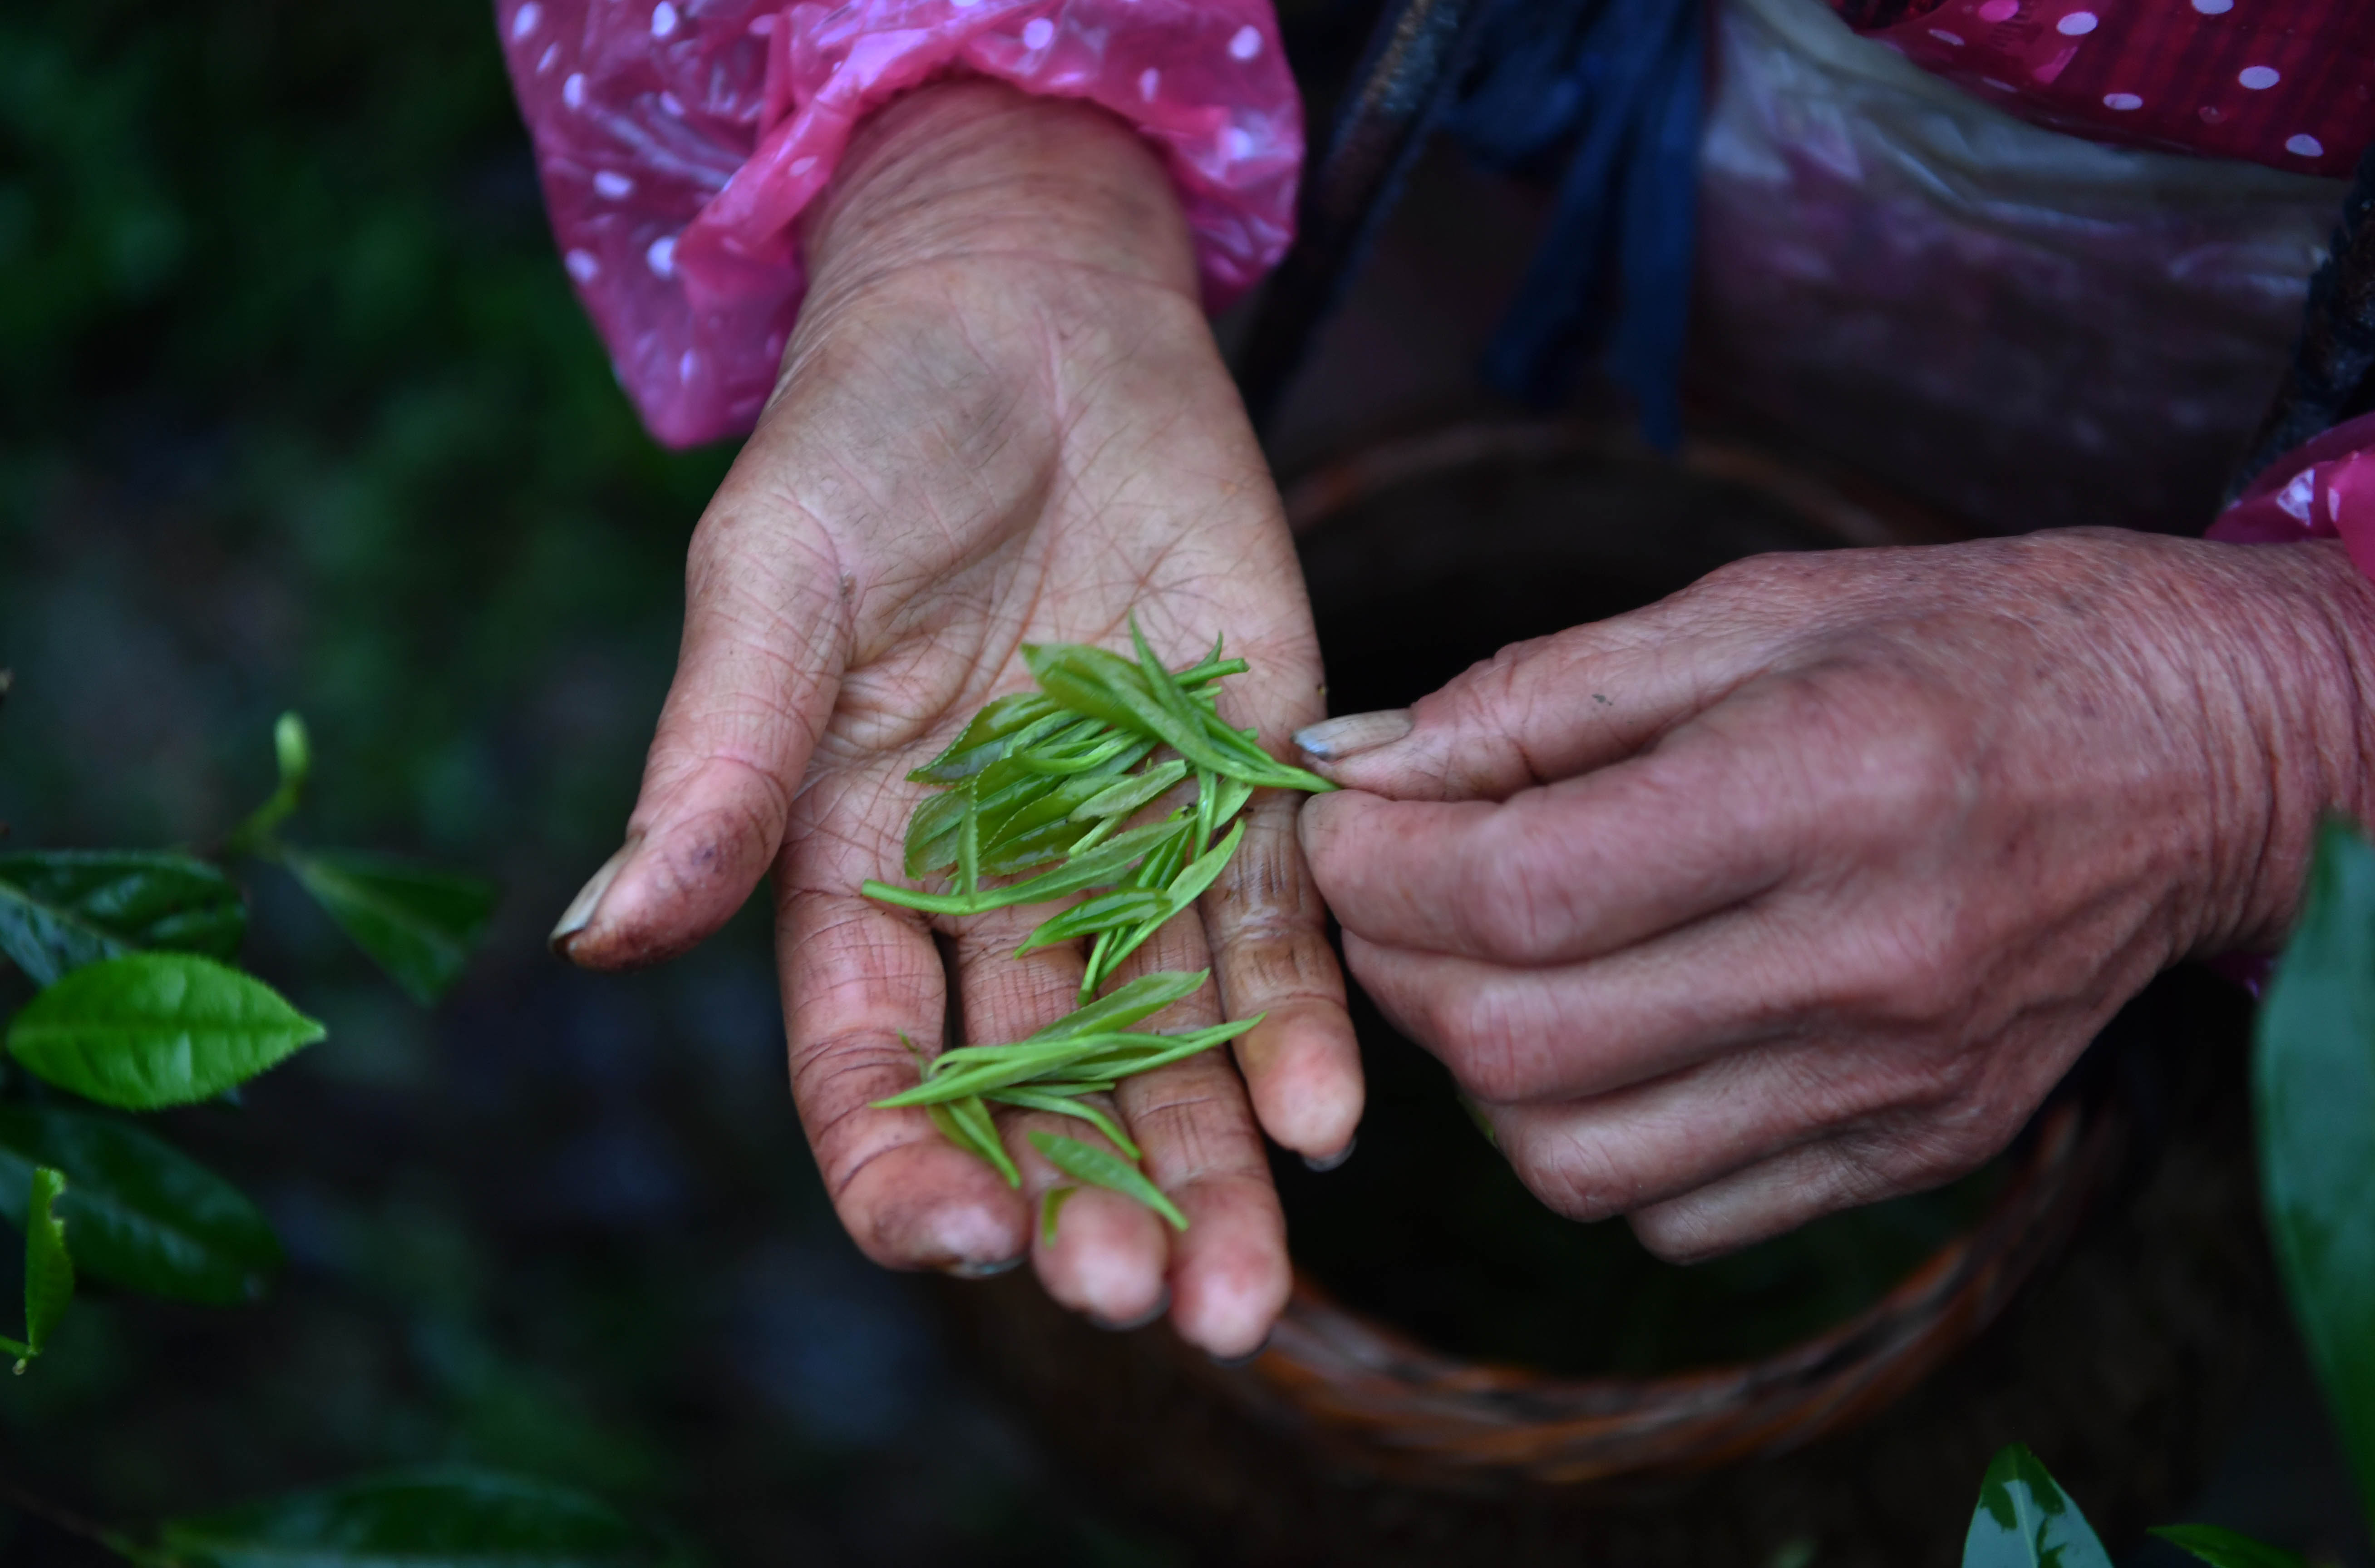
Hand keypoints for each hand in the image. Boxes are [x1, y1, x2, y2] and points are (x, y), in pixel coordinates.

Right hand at [549, 83, 1358, 1355]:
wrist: (1034, 309)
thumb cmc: (870, 433)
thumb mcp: (772, 587)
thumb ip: (716, 766)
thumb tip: (599, 936)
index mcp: (856, 865)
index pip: (872, 1061)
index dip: (909, 1162)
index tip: (969, 1240)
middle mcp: (998, 889)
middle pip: (1041, 1087)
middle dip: (1091, 1205)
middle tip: (1146, 1310)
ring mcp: (1130, 847)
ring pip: (1170, 1047)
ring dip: (1213, 1170)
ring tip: (1249, 1297)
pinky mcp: (1247, 787)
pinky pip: (1277, 932)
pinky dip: (1302, 1027)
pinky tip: (1330, 1124)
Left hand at [1296, 531, 2374, 1260]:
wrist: (2200, 754)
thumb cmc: (1963, 649)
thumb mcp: (1751, 611)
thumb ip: (1537, 693)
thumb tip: (1352, 764)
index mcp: (1822, 789)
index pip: (1520, 888)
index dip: (1376, 870)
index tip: (1337, 828)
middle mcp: (1864, 962)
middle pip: (1520, 1044)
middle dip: (1394, 970)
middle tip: (1388, 894)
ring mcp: (1895, 1083)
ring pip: (1574, 1159)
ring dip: (1477, 1071)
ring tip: (1491, 966)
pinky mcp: (1915, 1151)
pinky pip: (1676, 1216)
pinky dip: (1593, 1141)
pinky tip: (1610, 1038)